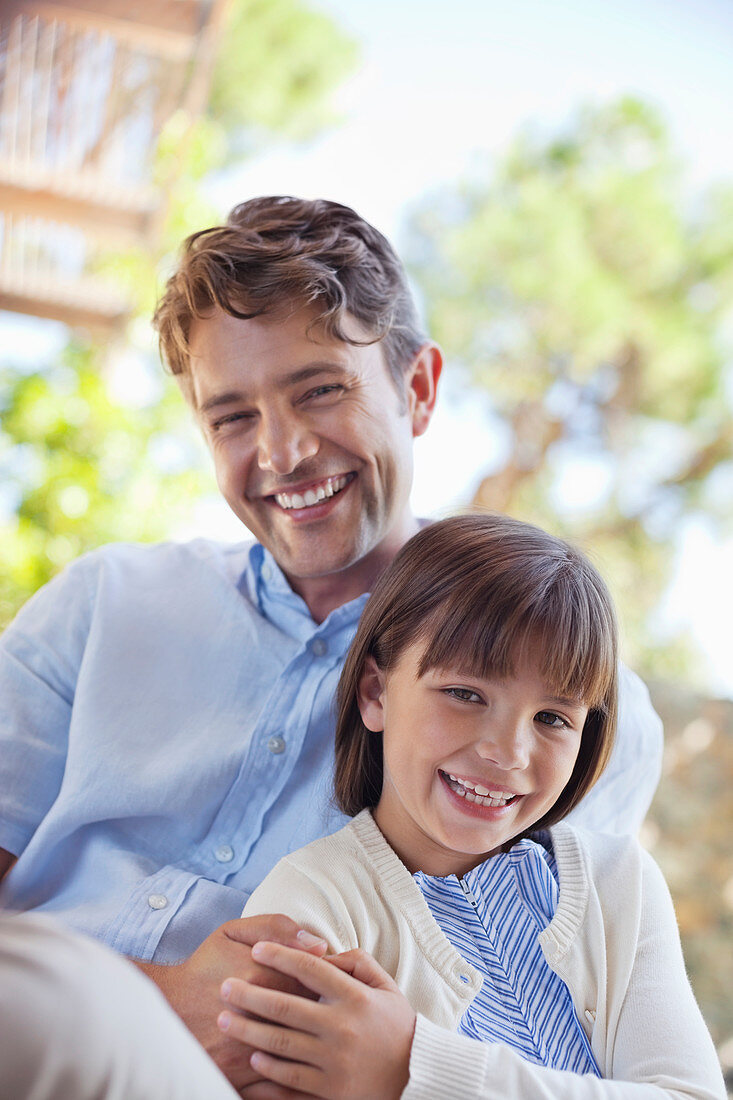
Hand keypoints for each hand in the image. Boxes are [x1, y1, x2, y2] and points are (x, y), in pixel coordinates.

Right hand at [134, 916, 327, 1090]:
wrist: (165, 1008)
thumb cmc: (204, 967)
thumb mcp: (233, 933)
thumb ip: (276, 928)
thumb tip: (319, 944)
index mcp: (263, 978)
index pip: (316, 980)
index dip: (333, 982)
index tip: (338, 984)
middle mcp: (259, 1017)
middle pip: (313, 1018)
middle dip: (332, 1018)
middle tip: (341, 1016)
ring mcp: (248, 1053)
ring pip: (301, 1058)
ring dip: (323, 1055)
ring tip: (338, 1049)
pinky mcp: (237, 1079)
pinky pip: (278, 1090)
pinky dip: (300, 1087)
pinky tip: (317, 1082)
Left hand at [218, 942, 416, 1099]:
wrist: (417, 1078)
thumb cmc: (397, 1026)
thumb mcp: (385, 986)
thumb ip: (356, 962)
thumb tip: (322, 951)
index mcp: (355, 998)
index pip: (310, 969)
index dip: (280, 956)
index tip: (257, 950)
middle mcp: (342, 1027)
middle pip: (285, 1007)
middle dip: (249, 995)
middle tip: (224, 987)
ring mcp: (334, 1062)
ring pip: (280, 1044)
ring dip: (248, 1030)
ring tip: (225, 1020)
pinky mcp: (330, 1092)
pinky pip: (290, 1080)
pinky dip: (268, 1069)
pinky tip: (252, 1057)